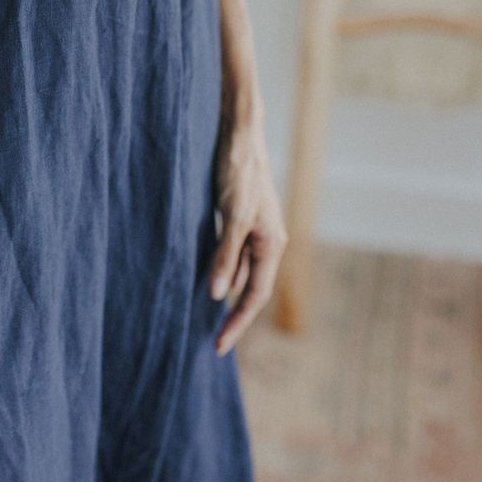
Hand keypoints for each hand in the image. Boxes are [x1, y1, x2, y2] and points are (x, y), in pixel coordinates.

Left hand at [207, 115, 285, 355]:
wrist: (240, 134)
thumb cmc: (238, 171)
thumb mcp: (232, 214)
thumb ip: (225, 255)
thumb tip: (217, 295)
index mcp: (272, 244)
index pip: (256, 295)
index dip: (238, 322)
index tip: (219, 346)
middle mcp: (269, 241)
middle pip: (253, 289)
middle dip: (236, 318)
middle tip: (214, 344)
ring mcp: (258, 231)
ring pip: (245, 274)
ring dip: (231, 298)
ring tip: (210, 321)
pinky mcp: (243, 220)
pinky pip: (236, 258)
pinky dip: (225, 275)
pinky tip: (210, 282)